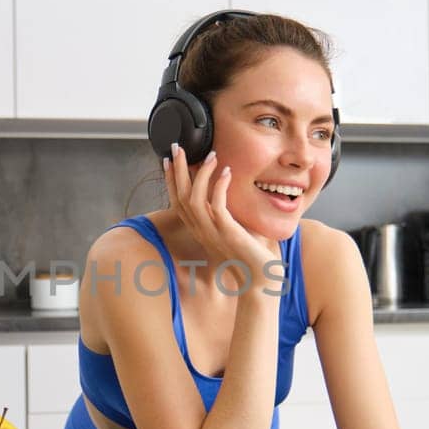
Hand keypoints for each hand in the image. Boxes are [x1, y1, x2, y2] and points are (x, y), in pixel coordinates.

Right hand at [162, 143, 280, 289]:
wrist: (259, 281)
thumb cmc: (250, 258)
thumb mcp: (234, 231)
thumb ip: (228, 215)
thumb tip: (232, 195)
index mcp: (199, 230)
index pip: (177, 201)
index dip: (171, 180)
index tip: (168, 160)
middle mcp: (201, 231)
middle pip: (180, 195)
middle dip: (177, 169)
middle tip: (177, 147)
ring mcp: (212, 232)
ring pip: (194, 198)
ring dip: (201, 173)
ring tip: (210, 155)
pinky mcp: (227, 233)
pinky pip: (216, 206)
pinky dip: (220, 186)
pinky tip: (226, 172)